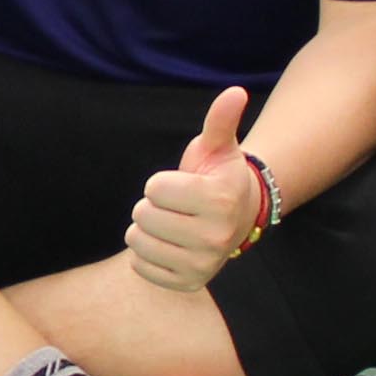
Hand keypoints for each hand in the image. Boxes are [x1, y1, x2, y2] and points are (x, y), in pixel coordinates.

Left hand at [124, 87, 262, 292]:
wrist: (238, 218)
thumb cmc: (219, 176)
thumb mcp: (220, 146)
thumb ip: (221, 120)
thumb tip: (236, 91)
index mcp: (220, 200)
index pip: (154, 187)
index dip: (160, 182)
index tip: (181, 184)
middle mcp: (215, 237)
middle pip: (143, 215)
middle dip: (152, 205)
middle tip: (175, 206)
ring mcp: (202, 264)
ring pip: (137, 241)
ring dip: (145, 229)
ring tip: (170, 224)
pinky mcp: (187, 283)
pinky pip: (139, 266)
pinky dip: (146, 253)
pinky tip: (168, 245)